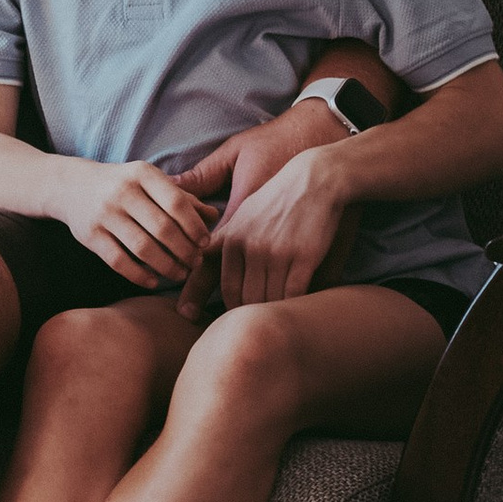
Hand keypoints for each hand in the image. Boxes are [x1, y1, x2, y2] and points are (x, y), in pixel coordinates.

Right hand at [62, 158, 212, 291]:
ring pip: (143, 248)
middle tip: (196, 263)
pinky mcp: (89, 235)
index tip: (205, 243)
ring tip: (180, 274)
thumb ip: (182, 198)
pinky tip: (154, 281)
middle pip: (163, 229)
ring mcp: (104, 214)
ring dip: (167, 266)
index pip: (177, 203)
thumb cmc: (122, 185)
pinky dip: (140, 275)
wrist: (71, 185)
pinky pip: (119, 261)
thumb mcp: (150, 182)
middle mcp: (122, 191)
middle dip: (185, 251)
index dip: (195, 227)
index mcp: (142, 174)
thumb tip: (213, 217)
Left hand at [174, 99, 362, 310]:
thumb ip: (206, 186)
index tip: (189, 317)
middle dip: (238, 316)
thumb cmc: (281, 178)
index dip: (199, 300)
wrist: (322, 173)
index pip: (208, 276)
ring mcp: (274, 253)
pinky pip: (290, 297)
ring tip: (267, 326)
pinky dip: (290, 308)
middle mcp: (246, 245)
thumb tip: (179, 188)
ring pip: (263, 302)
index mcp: (229, 232)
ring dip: (266, 314)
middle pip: (236, 297)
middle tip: (241, 328)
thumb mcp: (235, 174)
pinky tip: (293, 313)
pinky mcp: (303, 258)